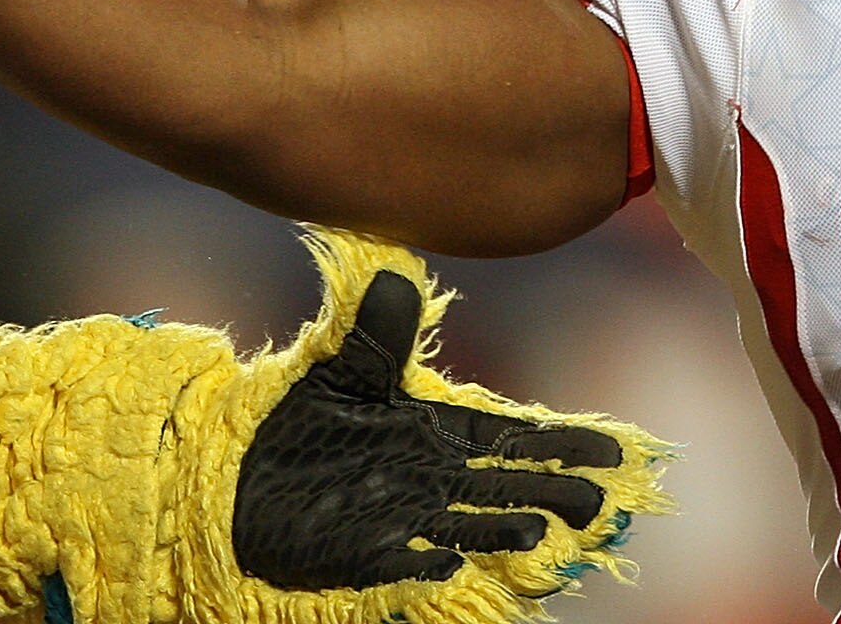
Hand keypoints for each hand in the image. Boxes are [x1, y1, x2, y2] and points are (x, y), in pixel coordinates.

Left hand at [231, 271, 624, 589]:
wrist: (229, 475)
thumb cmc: (290, 420)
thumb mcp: (337, 371)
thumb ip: (377, 334)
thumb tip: (397, 276)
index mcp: (432, 430)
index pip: (510, 436)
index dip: (560, 443)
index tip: (612, 450)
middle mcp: (427, 477)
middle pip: (504, 485)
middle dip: (552, 492)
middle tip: (600, 501)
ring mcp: (398, 518)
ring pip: (466, 526)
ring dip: (501, 530)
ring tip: (537, 531)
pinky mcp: (359, 553)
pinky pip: (400, 562)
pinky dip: (423, 563)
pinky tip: (446, 564)